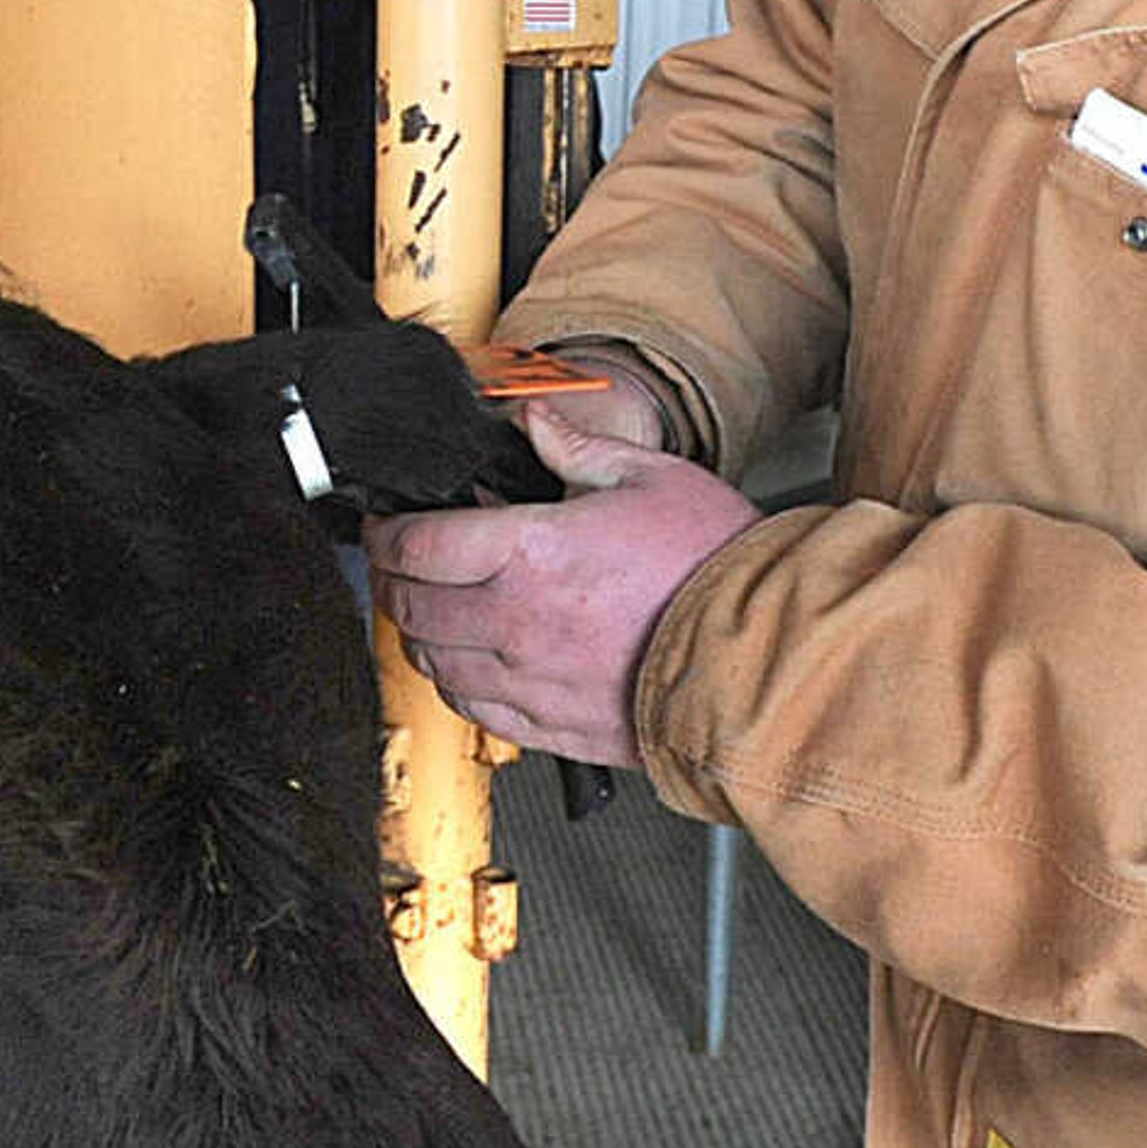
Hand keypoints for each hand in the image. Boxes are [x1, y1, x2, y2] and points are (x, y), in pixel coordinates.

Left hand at [363, 407, 758, 765]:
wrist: (762, 651)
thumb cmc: (713, 566)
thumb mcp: (648, 476)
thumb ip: (575, 446)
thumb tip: (534, 423)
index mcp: (531, 552)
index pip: (416, 545)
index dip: (384, 532)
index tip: (385, 524)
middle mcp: (517, 621)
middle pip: (410, 605)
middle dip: (391, 578)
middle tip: (396, 562)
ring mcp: (528, 680)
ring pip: (432, 662)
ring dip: (417, 633)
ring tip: (429, 609)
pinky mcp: (549, 725)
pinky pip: (472, 709)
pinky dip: (455, 682)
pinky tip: (469, 661)